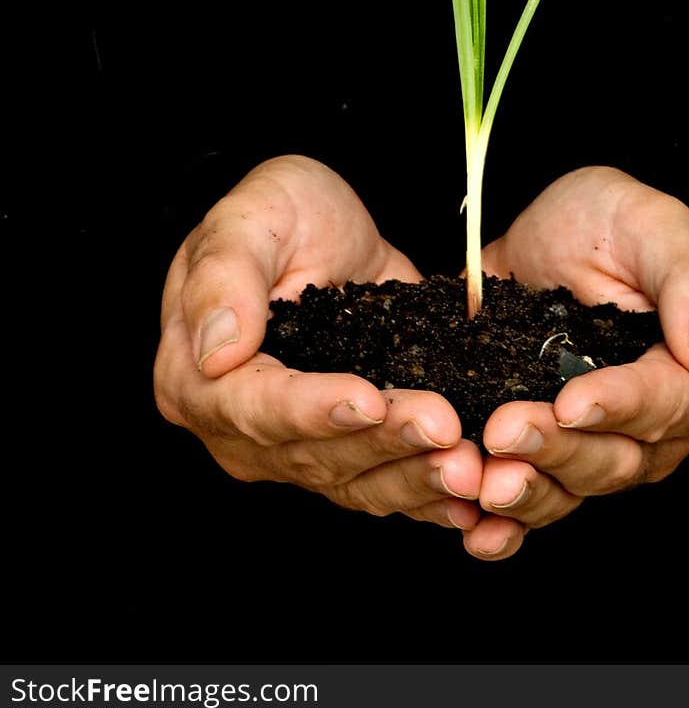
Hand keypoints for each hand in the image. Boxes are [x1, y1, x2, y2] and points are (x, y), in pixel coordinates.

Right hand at [154, 155, 482, 529]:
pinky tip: (473, 497)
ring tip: (471, 467)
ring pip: (355, 481)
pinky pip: (385, 485)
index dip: (312, 410)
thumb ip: (224, 276)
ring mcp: (294, 448)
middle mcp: (240, 428)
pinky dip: (430, 494)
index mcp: (195, 376)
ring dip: (415, 478)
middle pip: (312, 454)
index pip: (253, 407)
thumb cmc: (277, 211)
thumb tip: (215, 352)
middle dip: (384, 443)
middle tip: (446, 427)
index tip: (370, 400)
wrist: (325, 224)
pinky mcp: (346, 451)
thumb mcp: (251, 215)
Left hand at [463, 166, 688, 559]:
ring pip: (572, 488)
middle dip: (558, 449)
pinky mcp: (550, 454)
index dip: (621, 406)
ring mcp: (603, 447)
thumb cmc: (611, 220)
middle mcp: (662, 429)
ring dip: (528, 490)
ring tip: (485, 479)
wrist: (541, 234)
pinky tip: (477, 530)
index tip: (573, 402)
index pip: (668, 403)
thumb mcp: (655, 224)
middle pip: (617, 458)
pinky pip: (534, 503)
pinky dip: (506, 526)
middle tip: (504, 429)